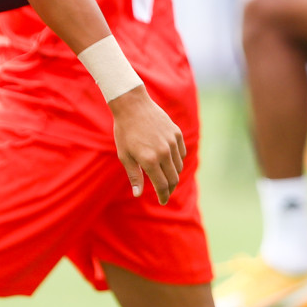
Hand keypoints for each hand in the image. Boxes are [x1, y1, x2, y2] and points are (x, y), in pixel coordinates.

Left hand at [108, 87, 185, 203]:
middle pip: (173, 179)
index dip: (163, 196)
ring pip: (179, 167)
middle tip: (164, 193)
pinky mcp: (176, 134)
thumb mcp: (124, 155)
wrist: (132, 105)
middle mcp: (164, 153)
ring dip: (174, 175)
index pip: (162, 185)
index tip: (162, 201)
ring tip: (166, 178)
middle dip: (169, 189)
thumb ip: (134, 175)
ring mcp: (172, 142)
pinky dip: (177, 161)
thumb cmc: (124, 131)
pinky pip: (181, 153)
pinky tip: (169, 162)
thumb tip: (138, 195)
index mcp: (149, 160)